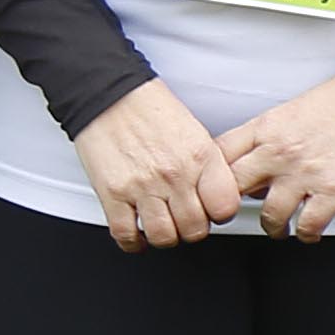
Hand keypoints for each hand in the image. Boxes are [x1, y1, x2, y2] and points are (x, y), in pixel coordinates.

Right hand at [71, 77, 252, 249]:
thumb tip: (218, 195)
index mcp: (200, 156)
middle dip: (192, 228)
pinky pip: (127, 234)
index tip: (212, 212)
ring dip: (165, 236)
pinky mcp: (112, 194)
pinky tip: (138, 233)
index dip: (219, 214)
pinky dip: (133, 241)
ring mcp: (142, 186)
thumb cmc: (149, 109)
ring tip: (163, 225)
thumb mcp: (194, 132)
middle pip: (194, 229)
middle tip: (185, 219)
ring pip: (164, 237)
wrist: (109, 93)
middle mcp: (174, 173)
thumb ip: (208, 165)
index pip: (224, 207)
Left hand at [212, 52, 334, 241]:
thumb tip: (252, 175)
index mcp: (266, 127)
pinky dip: (306, 234)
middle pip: (233, 189)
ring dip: (272, 227)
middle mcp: (280, 150)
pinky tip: (309, 230)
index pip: (219, 156)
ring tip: (279, 227)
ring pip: (269, 216)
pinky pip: (308, 226)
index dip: (208, 178)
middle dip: (232, 208)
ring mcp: (306, 172)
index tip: (211, 191)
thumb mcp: (290, 111)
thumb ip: (265, 140)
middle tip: (238, 217)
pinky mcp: (334, 190)